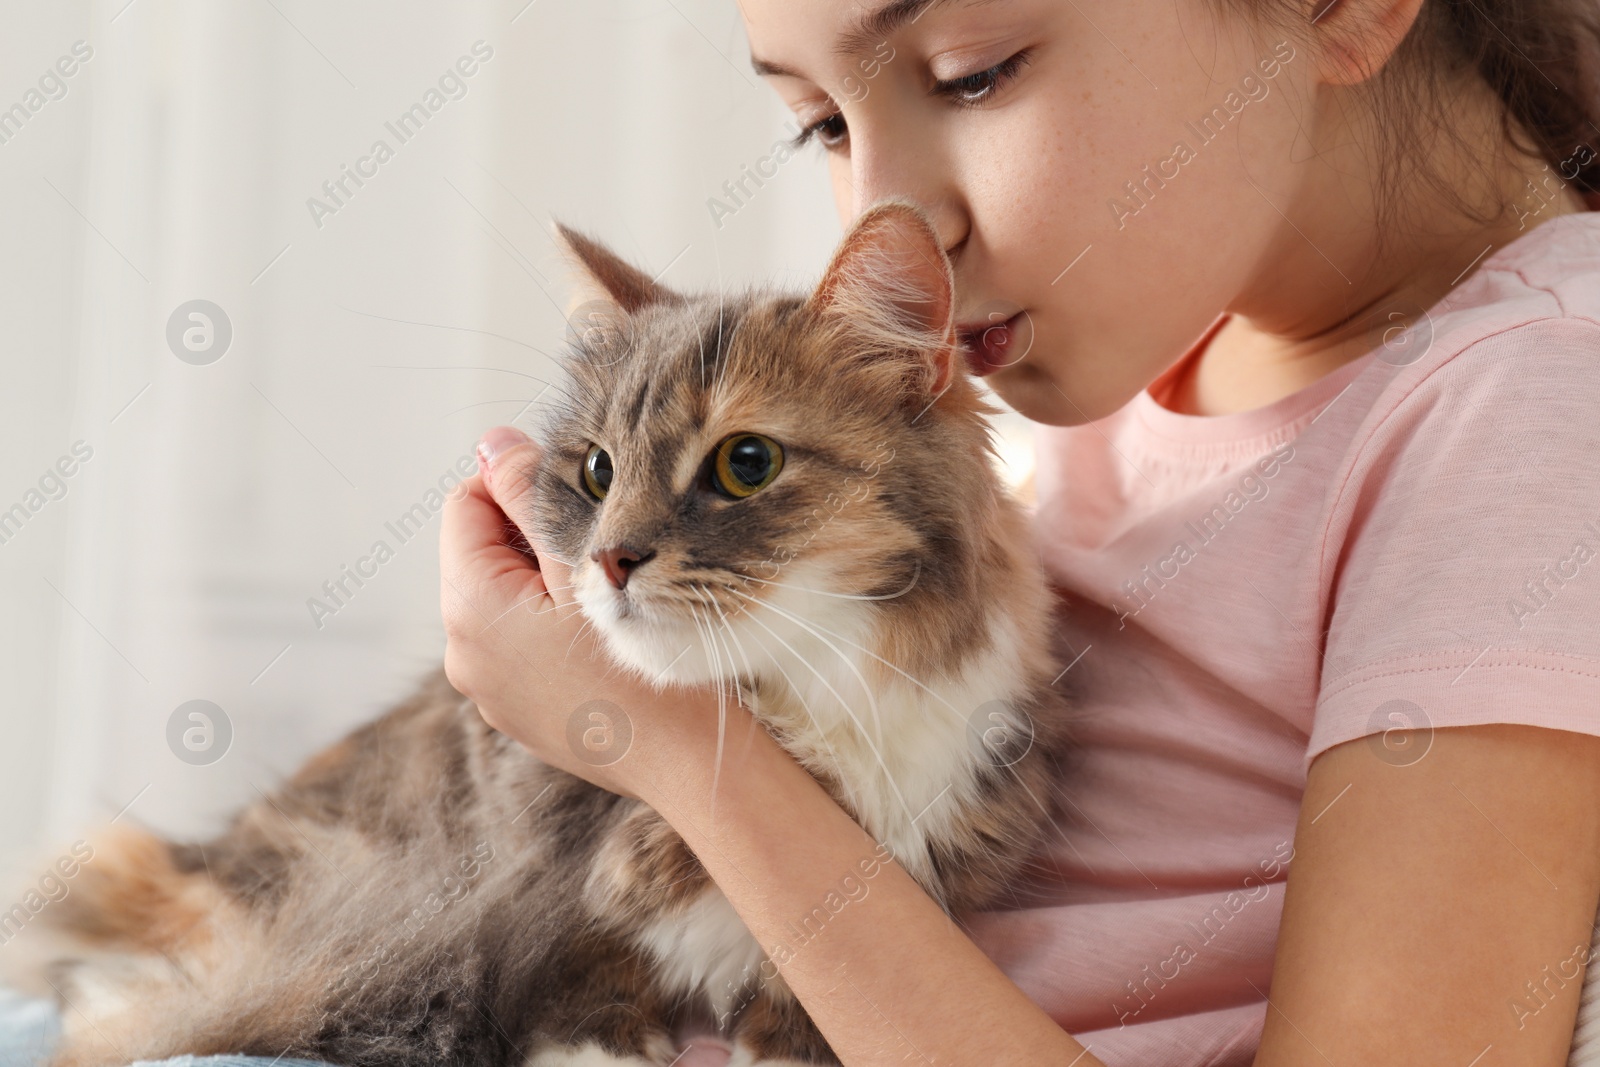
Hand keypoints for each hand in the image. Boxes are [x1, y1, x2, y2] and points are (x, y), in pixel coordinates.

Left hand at [438, 425, 723, 799]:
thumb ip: (534, 497)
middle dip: (536, 535)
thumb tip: (493, 443)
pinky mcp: (516, 712)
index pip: (465, 504)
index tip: (581, 499)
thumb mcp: (590, 563)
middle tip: (606, 551)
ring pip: (506, 596)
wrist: (686, 763)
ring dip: (548, 580)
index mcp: (470, 608)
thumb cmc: (649, 665)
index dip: (520, 485)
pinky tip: (606, 639)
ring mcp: (487, 689)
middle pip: (484, 551)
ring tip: (612, 597)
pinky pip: (520, 643)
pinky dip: (553, 625)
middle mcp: (461, 653)